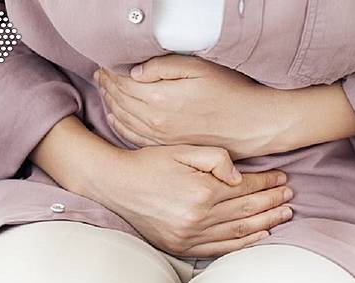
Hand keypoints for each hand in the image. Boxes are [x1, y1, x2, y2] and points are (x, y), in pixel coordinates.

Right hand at [88, 144, 293, 257]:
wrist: (116, 185)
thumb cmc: (150, 163)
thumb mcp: (182, 149)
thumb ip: (216, 158)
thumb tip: (239, 176)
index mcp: (202, 191)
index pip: (245, 188)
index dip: (267, 182)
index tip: (282, 178)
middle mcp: (199, 217)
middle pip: (247, 211)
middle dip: (272, 203)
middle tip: (291, 198)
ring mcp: (190, 235)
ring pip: (239, 231)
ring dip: (265, 223)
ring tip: (284, 216)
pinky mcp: (181, 246)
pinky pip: (220, 249)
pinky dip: (243, 244)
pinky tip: (260, 237)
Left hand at [95, 55, 290, 159]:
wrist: (254, 124)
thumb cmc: (232, 93)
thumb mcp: (200, 69)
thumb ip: (163, 67)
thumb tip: (135, 71)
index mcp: (161, 99)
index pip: (123, 83)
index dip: (111, 71)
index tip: (104, 63)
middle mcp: (156, 122)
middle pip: (120, 101)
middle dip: (107, 85)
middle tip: (100, 74)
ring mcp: (161, 138)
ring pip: (124, 119)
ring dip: (111, 103)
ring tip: (105, 90)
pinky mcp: (168, 147)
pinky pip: (134, 137)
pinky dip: (120, 126)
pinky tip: (116, 117)